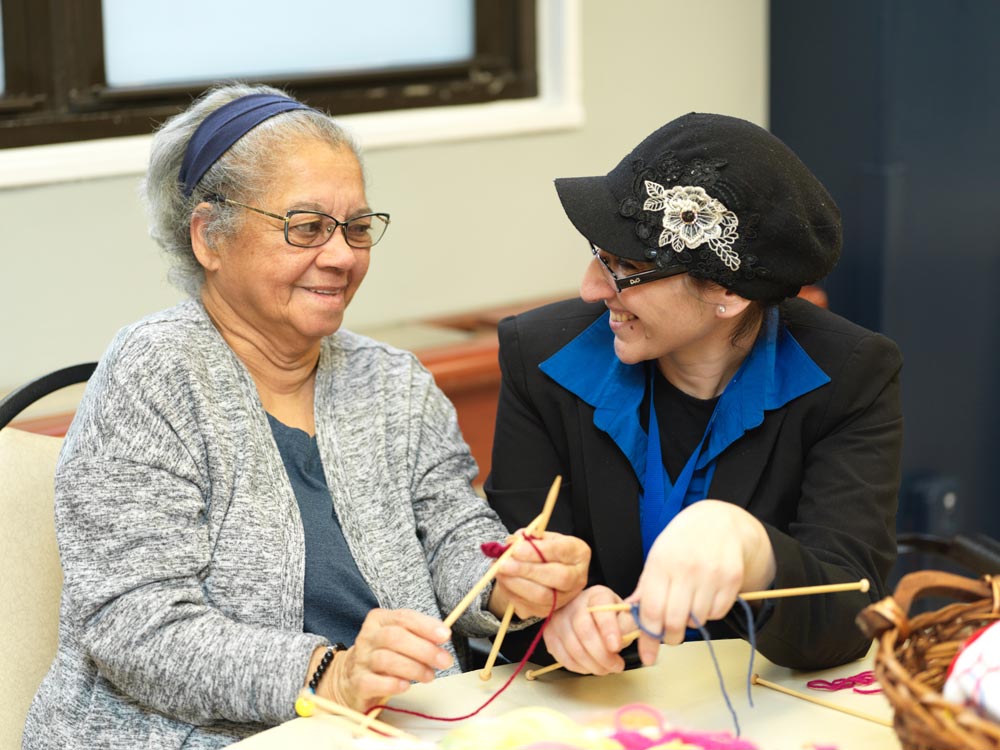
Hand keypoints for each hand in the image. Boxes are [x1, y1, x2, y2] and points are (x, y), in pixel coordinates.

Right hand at [318, 609, 451, 711]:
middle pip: (395, 637)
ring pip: (386, 659)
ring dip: (413, 668)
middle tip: (444, 661)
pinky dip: (391, 684)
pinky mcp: (357, 683)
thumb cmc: (383, 655)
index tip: (445, 636)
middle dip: (424, 649)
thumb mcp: (399, 639)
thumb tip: (444, 636)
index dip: (426, 626)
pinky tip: (405, 686)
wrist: (349, 678)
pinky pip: (373, 682)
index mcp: (379, 620)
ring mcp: (360, 660)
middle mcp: (367, 637)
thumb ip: (419, 635)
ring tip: (429, 676)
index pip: (403, 618)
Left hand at [489, 530, 590, 619]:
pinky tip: (503, 581)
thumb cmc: (542, 551)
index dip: (538, 551)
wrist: (540, 570)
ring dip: (516, 583)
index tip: (517, 549)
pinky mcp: (548, 612)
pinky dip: (511, 593)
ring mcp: (565, 598)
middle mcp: (578, 578)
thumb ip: (527, 537)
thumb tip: (513, 543)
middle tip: (504, 564)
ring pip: (543, 596)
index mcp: (579, 553)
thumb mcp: (538, 538)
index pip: (562, 551)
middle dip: (528, 570)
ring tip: (500, 571)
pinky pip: (529, 606)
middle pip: (558, 577)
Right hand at [542, 585, 633, 674]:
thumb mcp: (623, 614)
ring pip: (573, 647)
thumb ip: (627, 623)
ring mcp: (559, 619)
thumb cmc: (607, 617)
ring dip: (593, 665)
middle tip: (617, 666)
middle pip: (584, 630)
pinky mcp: (550, 635)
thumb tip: (623, 637)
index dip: (608, 627)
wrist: (585, 614)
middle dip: (602, 654)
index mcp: (597, 595)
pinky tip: (591, 666)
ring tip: (607, 668)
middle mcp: (574, 604)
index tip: (616, 646)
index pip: (600, 606)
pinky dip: (580, 667)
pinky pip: (563, 657)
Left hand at [630, 500, 775, 664]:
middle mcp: (686, 569)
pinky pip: (718, 613)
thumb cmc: (682, 541)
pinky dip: (710, 613)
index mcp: (661, 563)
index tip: (648, 650)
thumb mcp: (657, 557)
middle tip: (669, 636)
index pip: (651, 610)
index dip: (648, 635)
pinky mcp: (732, 579)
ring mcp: (711, 574)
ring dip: (691, 622)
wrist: (719, 521)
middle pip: (674, 621)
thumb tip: (630, 618)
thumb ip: (645, 589)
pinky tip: (706, 597)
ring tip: (688, 605)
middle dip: (669, 637)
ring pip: (698, 620)